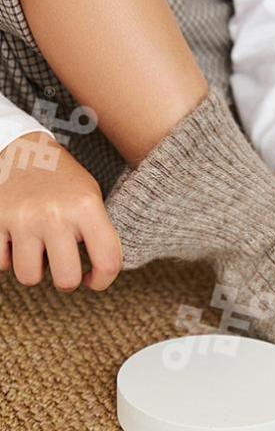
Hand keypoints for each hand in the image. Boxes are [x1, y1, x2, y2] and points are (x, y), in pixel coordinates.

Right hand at [0, 132, 121, 290]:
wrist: (24, 149)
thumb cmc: (63, 180)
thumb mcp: (90, 197)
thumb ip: (98, 233)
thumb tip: (100, 272)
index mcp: (86, 207)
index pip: (107, 262)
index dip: (103, 281)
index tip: (93, 280)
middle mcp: (55, 214)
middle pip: (66, 280)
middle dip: (66, 281)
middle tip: (64, 269)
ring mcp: (22, 218)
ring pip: (29, 277)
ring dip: (34, 270)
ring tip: (39, 250)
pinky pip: (0, 264)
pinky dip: (7, 258)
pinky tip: (16, 241)